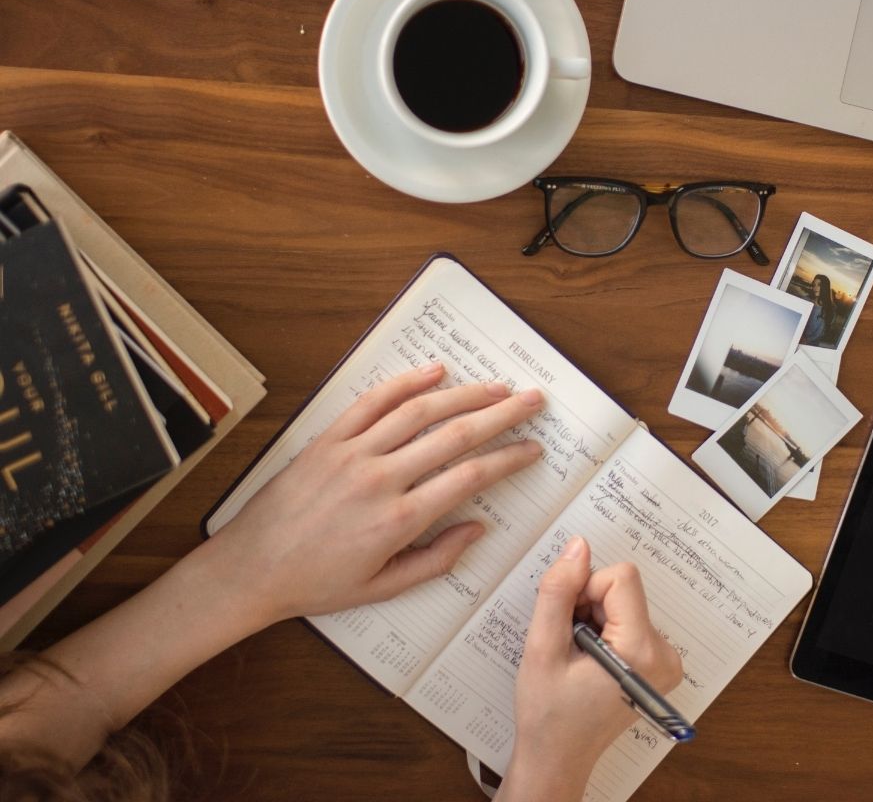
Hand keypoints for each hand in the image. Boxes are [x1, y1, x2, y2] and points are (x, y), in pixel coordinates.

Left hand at [205, 363, 543, 627]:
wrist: (251, 569)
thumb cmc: (316, 583)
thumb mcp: (383, 588)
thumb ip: (436, 560)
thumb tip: (477, 529)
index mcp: (398, 520)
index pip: (470, 477)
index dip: (508, 459)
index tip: (532, 449)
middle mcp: (380, 479)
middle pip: (455, 435)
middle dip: (502, 415)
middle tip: (532, 401)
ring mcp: (352, 453)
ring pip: (419, 411)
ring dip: (464, 394)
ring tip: (496, 386)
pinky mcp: (328, 440)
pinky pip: (372, 402)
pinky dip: (405, 383)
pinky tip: (435, 372)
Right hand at [498, 537, 682, 801]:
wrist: (558, 758)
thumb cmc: (548, 713)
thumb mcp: (542, 649)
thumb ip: (558, 592)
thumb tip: (578, 546)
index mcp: (641, 651)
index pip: (621, 578)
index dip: (585, 590)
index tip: (568, 623)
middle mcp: (665, 654)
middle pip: (624, 589)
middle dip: (588, 606)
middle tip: (569, 644)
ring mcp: (666, 660)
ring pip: (624, 602)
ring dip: (594, 618)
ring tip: (577, 657)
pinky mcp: (659, 663)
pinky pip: (630, 619)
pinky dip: (605, 630)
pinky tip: (589, 660)